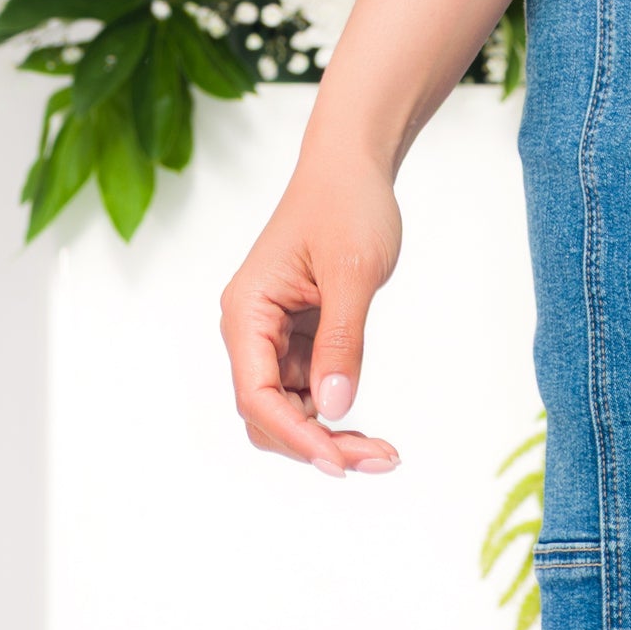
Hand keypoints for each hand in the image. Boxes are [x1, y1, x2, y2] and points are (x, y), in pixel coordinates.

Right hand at [220, 148, 404, 476]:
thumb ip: (342, 341)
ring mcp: (273, 336)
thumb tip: (333, 408)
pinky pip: (308, 389)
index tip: (338, 463)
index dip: (295, 436)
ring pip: (289, 409)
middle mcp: (250, 330)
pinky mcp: (298, 336)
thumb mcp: (352, 272)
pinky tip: (367, 428)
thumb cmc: (347, 205)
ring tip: (383, 452)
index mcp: (247, 312)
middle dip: (316, 444)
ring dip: (329, 435)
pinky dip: (334, 411)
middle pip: (269, 413)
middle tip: (379, 459)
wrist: (354, 166)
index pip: (256, 395)